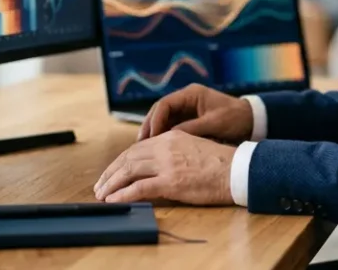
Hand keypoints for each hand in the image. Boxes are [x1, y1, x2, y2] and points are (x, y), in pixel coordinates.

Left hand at [94, 131, 235, 205]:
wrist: (237, 170)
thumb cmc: (220, 163)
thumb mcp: (192, 148)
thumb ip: (173, 152)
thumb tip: (156, 166)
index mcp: (171, 136)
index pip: (137, 147)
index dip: (120, 161)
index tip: (112, 172)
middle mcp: (165, 146)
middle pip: (128, 158)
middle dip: (110, 173)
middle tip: (100, 185)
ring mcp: (167, 164)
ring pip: (128, 171)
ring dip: (111, 184)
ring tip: (102, 194)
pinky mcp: (170, 182)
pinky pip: (139, 188)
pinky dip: (123, 195)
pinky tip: (114, 200)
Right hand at [138, 83, 253, 142]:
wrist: (251, 121)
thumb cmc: (235, 119)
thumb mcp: (214, 124)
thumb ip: (192, 129)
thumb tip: (169, 137)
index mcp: (191, 94)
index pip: (164, 104)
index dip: (155, 120)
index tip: (150, 137)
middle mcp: (185, 100)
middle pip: (159, 112)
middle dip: (149, 128)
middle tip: (139, 145)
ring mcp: (186, 110)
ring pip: (162, 120)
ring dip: (154, 134)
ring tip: (143, 150)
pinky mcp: (188, 120)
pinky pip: (170, 128)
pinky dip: (163, 138)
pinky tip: (157, 151)